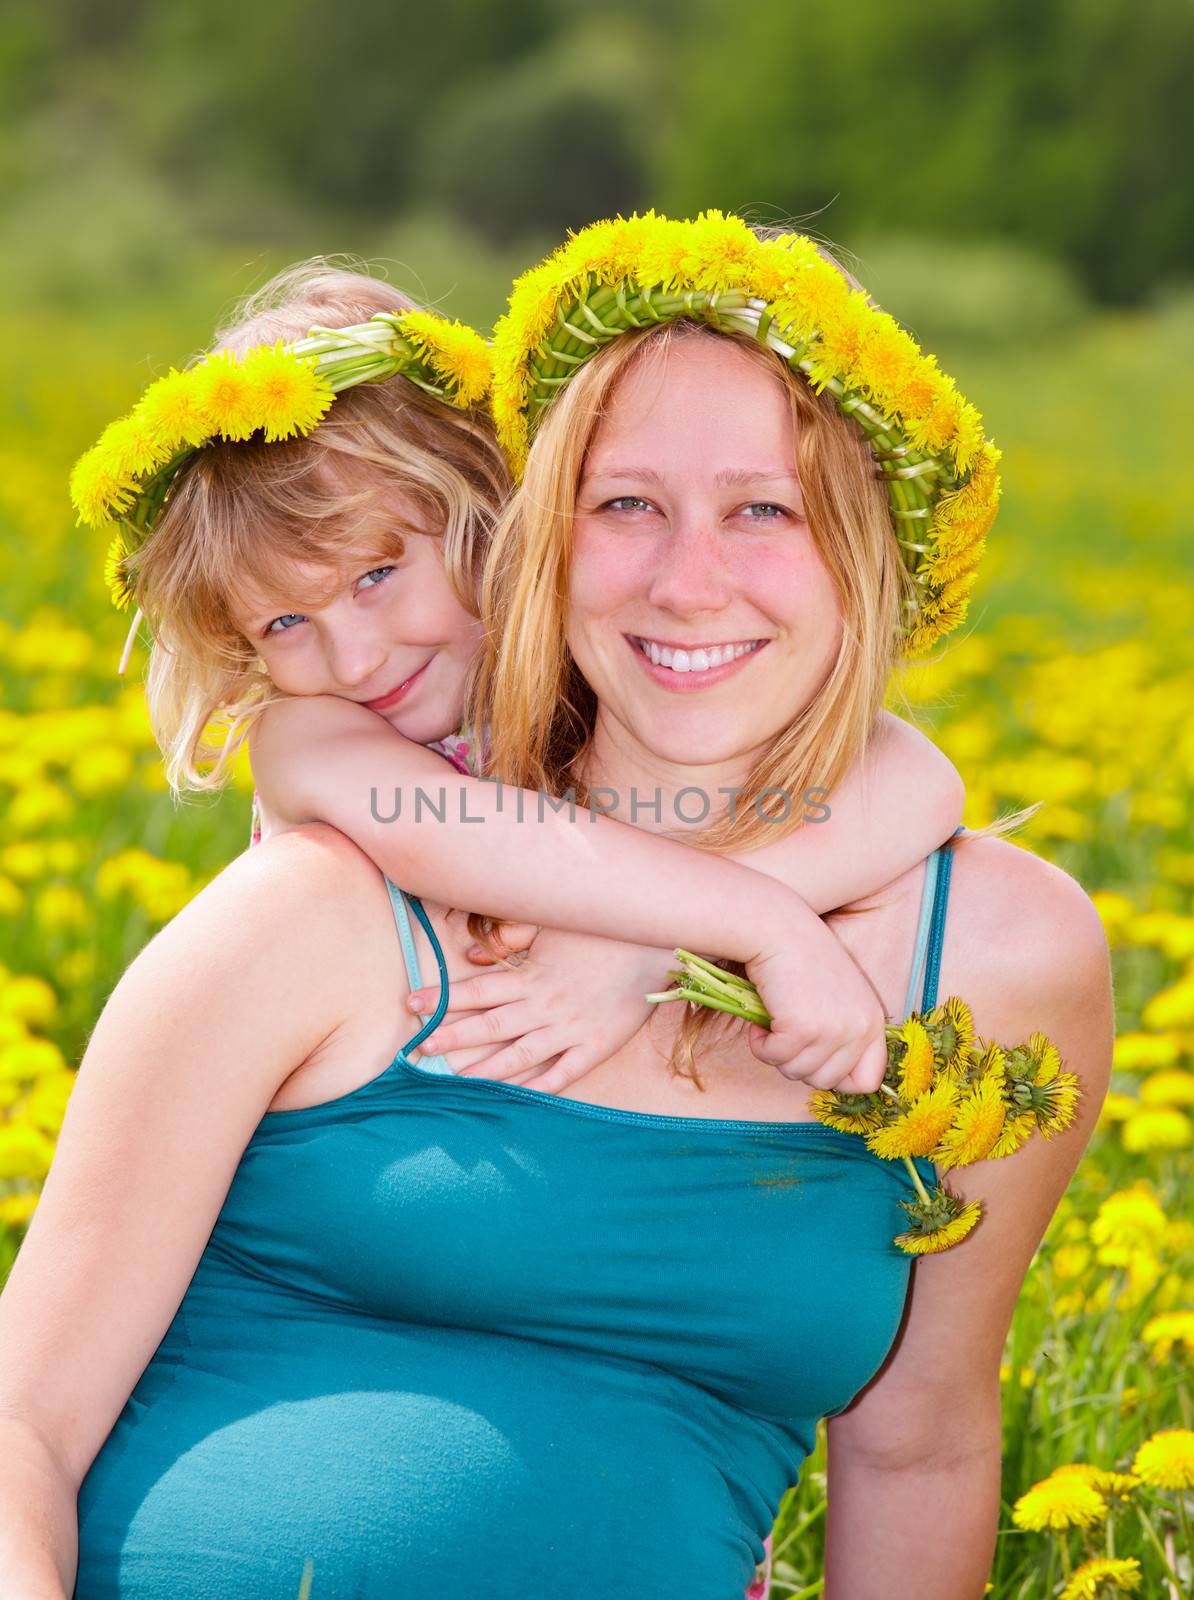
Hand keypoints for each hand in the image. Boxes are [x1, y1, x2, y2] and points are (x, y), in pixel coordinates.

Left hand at [406, 930, 673, 1092]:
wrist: (657, 948)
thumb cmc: (603, 931)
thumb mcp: (553, 922)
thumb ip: (511, 934)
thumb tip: (473, 953)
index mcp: (531, 976)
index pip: (475, 990)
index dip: (441, 999)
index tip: (410, 1005)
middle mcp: (544, 1006)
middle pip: (488, 1026)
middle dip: (451, 1037)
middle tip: (419, 1049)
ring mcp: (569, 1030)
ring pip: (519, 1055)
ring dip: (485, 1070)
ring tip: (455, 1083)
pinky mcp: (595, 1046)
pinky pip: (563, 1072)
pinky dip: (540, 1087)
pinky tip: (518, 1097)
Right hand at [742, 920, 889, 1094]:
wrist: (778, 929)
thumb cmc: (801, 959)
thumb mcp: (839, 997)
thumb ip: (842, 1032)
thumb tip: (826, 1076)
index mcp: (872, 1021)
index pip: (868, 1080)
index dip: (837, 1078)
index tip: (814, 1061)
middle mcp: (859, 1028)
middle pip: (824, 1082)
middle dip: (797, 1064)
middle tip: (784, 1035)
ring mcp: (833, 1030)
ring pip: (796, 1073)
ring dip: (776, 1053)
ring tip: (772, 1023)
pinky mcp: (803, 1028)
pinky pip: (773, 1058)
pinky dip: (760, 1045)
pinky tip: (760, 1021)